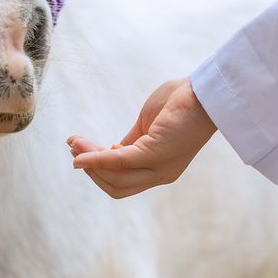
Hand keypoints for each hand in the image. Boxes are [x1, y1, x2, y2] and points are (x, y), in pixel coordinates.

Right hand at [68, 77, 216, 198]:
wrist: (205, 90)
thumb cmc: (181, 103)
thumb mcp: (148, 127)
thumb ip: (130, 143)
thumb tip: (108, 152)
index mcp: (159, 169)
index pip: (123, 181)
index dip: (98, 171)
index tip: (79, 151)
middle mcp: (160, 174)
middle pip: (116, 186)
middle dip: (90, 169)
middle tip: (72, 147)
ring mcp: (160, 167)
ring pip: (115, 178)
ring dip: (89, 163)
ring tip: (73, 144)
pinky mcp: (156, 153)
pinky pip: (119, 162)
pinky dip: (96, 160)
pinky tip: (79, 154)